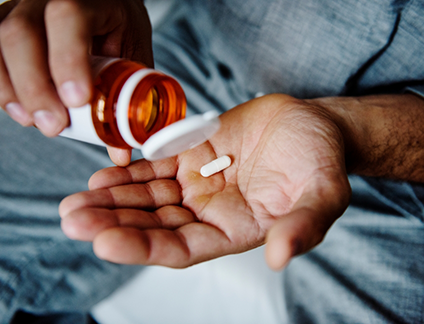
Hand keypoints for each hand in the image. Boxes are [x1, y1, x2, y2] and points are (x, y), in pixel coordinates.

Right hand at [0, 0, 152, 136]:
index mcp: (89, 2)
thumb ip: (129, 96)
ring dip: (13, 90)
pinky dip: (1, 86)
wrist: (103, 7)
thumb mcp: (133, 56)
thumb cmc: (118, 30)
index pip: (69, 16)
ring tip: (35, 123)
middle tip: (54, 126)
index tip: (77, 100)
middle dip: (35, 86)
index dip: (67, 58)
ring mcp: (21, 10)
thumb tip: (119, 153)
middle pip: (23, 33)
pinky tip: (19, 110)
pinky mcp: (4, 26)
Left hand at [59, 94, 350, 269]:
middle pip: (154, 224)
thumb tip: (280, 256)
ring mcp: (198, 183)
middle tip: (74, 220)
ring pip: (148, 197)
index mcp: (235, 231)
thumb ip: (302, 227)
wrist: (314, 126)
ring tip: (76, 202)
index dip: (145, 247)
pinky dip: (129, 172)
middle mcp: (210, 212)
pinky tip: (101, 177)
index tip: (105, 243)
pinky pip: (155, 166)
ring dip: (112, 199)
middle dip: (114, 223)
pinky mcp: (193, 154)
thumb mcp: (323, 196)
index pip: (182, 249)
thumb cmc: (322, 163)